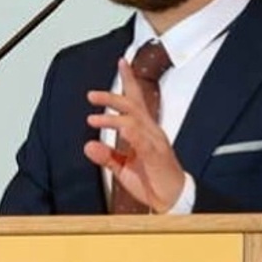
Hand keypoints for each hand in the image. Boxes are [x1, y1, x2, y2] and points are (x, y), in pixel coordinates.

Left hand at [84, 58, 186, 211]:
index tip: (122, 61)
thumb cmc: (152, 181)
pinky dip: (130, 132)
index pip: (136, 101)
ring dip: (113, 116)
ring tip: (94, 117)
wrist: (173, 200)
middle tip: (92, 95)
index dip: (129, 80)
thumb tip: (88, 145)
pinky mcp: (157, 155)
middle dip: (112, 96)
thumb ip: (106, 156)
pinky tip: (119, 128)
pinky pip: (142, 140)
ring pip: (134, 119)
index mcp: (144, 132)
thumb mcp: (123, 168)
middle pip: (133, 105)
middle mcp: (151, 132)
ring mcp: (155, 142)